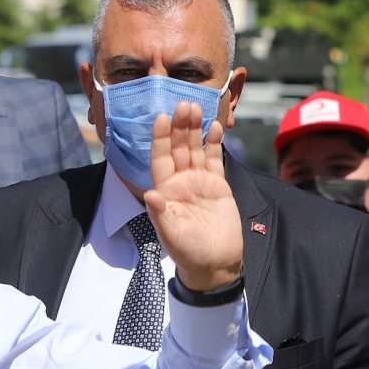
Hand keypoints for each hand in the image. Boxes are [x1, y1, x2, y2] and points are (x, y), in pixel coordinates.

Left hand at [145, 100, 242, 292]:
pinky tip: (214, 127)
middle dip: (178, 126)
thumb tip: (151, 194)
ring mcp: (198, 182)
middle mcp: (179, 182)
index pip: (159, 159)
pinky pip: (213, 159)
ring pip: (194, 149)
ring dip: (194, 129)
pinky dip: (213, 143)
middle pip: (177, 148)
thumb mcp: (173, 236)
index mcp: (165, 191)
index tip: (160, 117)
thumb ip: (161, 215)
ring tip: (195, 107)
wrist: (215, 264)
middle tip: (183, 103)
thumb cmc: (188, 253)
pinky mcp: (217, 185)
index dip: (159, 138)